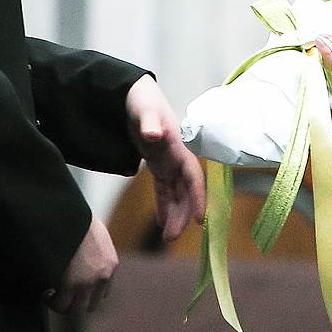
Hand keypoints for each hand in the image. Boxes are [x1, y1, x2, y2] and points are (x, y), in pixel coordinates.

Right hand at [50, 215, 117, 314]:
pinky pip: (58, 302)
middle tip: (60, 296)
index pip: (103, 292)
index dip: (87, 293)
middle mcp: (101, 277)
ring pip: (73, 309)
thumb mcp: (96, 235)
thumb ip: (95, 252)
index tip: (74, 290)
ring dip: (61, 305)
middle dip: (74, 303)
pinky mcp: (68, 283)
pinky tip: (43, 291)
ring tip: (49, 295)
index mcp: (110, 264)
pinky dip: (49, 300)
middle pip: (90, 306)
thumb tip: (85, 260)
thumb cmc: (76, 218)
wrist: (66, 214)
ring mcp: (85, 282)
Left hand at [125, 75, 205, 240]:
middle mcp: (177, 156)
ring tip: (167, 237)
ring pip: (177, 193)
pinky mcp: (158, 164)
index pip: (193, 175)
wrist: (132, 92)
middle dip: (182, 214)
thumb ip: (149, 121)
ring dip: (174, 214)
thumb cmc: (141, 99)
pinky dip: (164, 206)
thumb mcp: (144, 109)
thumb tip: (154, 134)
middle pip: (186, 190)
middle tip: (171, 238)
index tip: (199, 219)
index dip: (198, 197)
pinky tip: (161, 223)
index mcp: (179, 146)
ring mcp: (168, 161)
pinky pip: (165, 189)